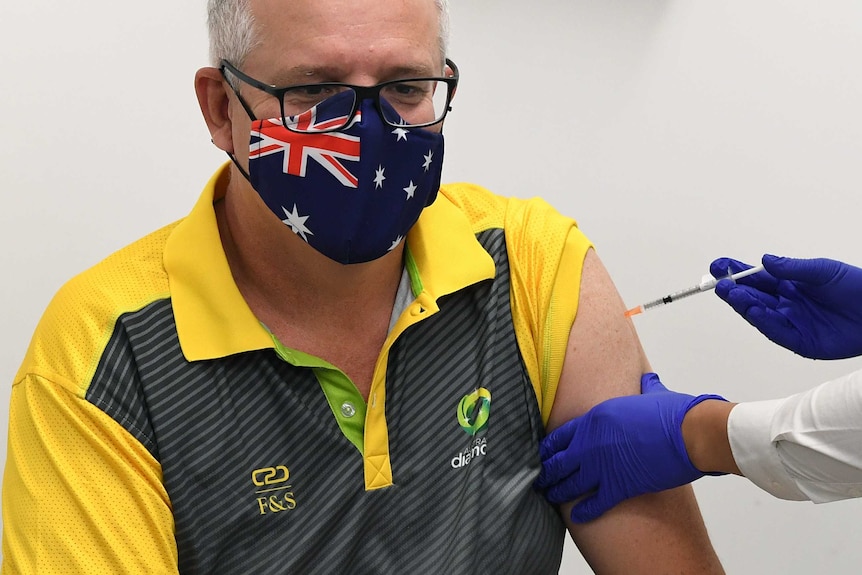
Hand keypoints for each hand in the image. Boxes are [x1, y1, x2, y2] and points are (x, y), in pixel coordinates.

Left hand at [535, 373, 725, 522]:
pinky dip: (584, 512)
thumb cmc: (673, 411)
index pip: (561, 435)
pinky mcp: (619, 486)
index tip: (543, 454)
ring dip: (558, 492)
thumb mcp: (651, 393)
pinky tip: (577, 517)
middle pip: (559, 461)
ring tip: (551, 496)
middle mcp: (592, 443)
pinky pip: (595, 502)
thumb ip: (643, 387)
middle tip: (540, 479)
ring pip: (570, 484)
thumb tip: (648, 379)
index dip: (549, 448)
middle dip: (547, 472)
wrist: (689, 433)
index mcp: (595, 418)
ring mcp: (603, 466)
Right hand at [710, 255, 861, 358]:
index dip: (735, 272)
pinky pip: (777, 332)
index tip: (719, 266)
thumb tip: (765, 260)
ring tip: (733, 293)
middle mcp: (786, 304)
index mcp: (789, 284)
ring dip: (744, 305)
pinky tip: (755, 310)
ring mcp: (792, 323)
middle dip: (734, 290)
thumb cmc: (857, 288)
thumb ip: (793, 268)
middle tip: (720, 283)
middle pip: (752, 297)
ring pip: (760, 315)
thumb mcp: (824, 271)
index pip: (755, 278)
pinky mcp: (801, 342)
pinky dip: (764, 321)